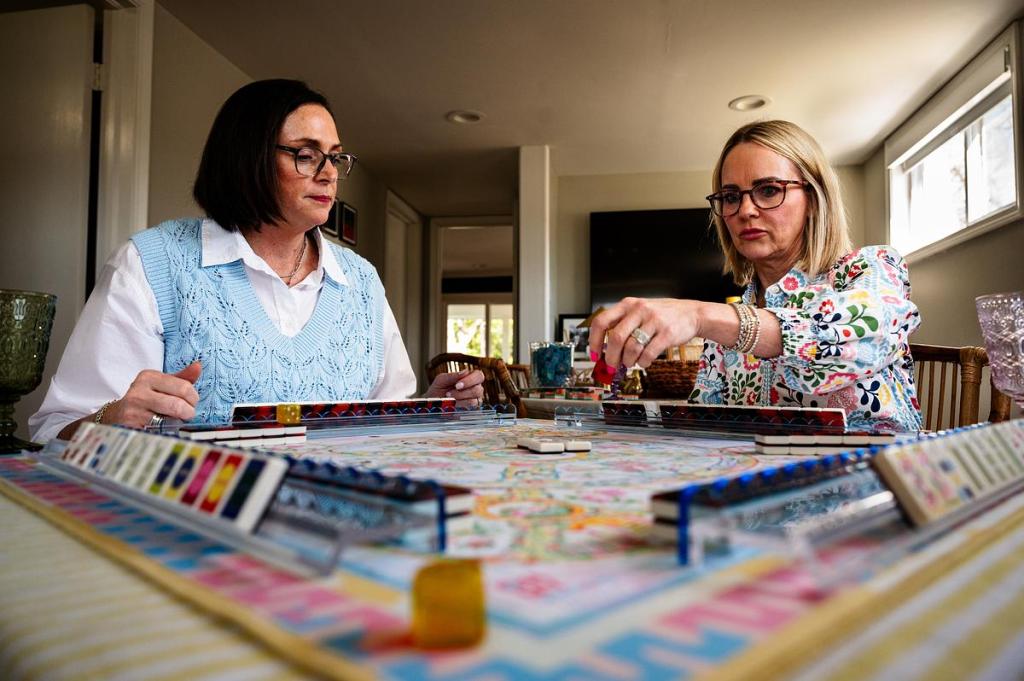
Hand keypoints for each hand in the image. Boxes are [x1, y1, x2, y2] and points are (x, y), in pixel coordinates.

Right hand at [102, 361, 201, 426]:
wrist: (116, 417)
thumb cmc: (146, 399)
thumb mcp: (161, 385)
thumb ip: (181, 378)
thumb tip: (198, 366)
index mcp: (148, 377)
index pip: (183, 386)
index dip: (193, 398)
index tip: (191, 403)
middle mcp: (138, 393)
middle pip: (177, 405)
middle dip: (188, 412)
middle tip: (187, 415)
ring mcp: (133, 412)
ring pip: (169, 421)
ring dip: (178, 424)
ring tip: (176, 422)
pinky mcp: (131, 429)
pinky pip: (160, 433)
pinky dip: (168, 434)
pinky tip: (165, 431)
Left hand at [426, 368, 485, 408]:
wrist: (431, 404)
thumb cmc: (437, 389)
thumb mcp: (441, 380)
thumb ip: (452, 376)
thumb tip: (465, 372)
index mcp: (470, 377)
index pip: (479, 376)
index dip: (470, 380)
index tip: (457, 385)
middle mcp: (475, 388)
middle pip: (478, 390)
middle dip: (463, 392)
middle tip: (449, 393)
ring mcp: (474, 400)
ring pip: (474, 401)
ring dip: (459, 400)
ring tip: (448, 398)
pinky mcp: (470, 410)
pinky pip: (469, 410)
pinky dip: (459, 407)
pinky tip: (452, 405)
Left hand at [588, 298, 702, 368]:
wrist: (692, 313)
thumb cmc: (663, 314)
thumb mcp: (640, 311)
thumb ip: (622, 324)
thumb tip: (604, 350)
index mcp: (628, 304)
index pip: (601, 322)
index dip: (594, 341)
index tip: (594, 354)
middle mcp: (639, 310)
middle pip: (616, 338)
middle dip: (611, 357)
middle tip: (612, 366)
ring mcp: (654, 320)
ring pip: (632, 348)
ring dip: (628, 361)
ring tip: (631, 362)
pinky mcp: (667, 333)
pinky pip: (648, 354)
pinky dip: (643, 362)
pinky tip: (643, 362)